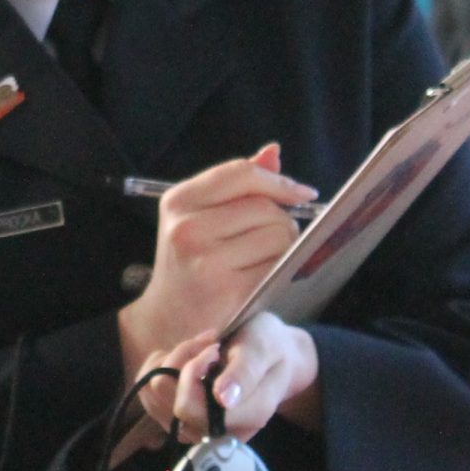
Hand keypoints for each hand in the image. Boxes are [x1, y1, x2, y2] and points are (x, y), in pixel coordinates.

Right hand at [115, 144, 315, 373]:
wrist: (168, 318)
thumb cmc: (190, 262)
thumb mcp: (199, 216)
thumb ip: (235, 184)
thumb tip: (274, 152)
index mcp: (178, 201)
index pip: (241, 173)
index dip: (278, 180)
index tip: (301, 193)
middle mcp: (188, 228)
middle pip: (265, 206)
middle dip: (280, 219)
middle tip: (269, 237)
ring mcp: (207, 260)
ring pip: (277, 234)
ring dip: (284, 245)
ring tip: (263, 257)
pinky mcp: (228, 289)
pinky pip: (278, 264)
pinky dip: (281, 268)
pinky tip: (265, 275)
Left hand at [142, 315, 322, 443]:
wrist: (272, 356)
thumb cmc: (270, 348)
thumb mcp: (263, 349)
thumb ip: (246, 373)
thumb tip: (224, 399)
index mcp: (244, 419)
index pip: (192, 409)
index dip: (193, 371)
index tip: (214, 347)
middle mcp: (216, 431)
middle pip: (166, 400)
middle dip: (182, 359)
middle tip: (209, 341)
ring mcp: (194, 427)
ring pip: (153, 394)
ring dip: (171, 360)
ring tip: (200, 346)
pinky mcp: (178, 417)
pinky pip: (148, 391)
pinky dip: (161, 364)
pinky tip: (185, 355)